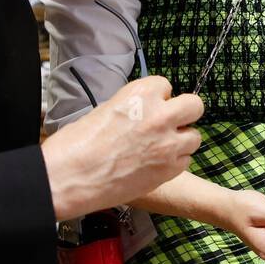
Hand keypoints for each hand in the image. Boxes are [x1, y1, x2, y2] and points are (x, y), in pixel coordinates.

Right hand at [41, 76, 203, 219]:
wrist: (70, 177)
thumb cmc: (77, 145)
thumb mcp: (106, 109)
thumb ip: (134, 108)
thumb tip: (145, 112)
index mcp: (141, 93)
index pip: (166, 85)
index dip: (159, 98)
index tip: (150, 107)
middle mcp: (160, 115)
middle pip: (194, 106)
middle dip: (184, 113)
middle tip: (170, 123)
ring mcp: (168, 144)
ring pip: (194, 137)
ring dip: (181, 140)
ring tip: (161, 147)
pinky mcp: (168, 170)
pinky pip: (185, 161)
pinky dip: (174, 162)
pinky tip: (155, 164)